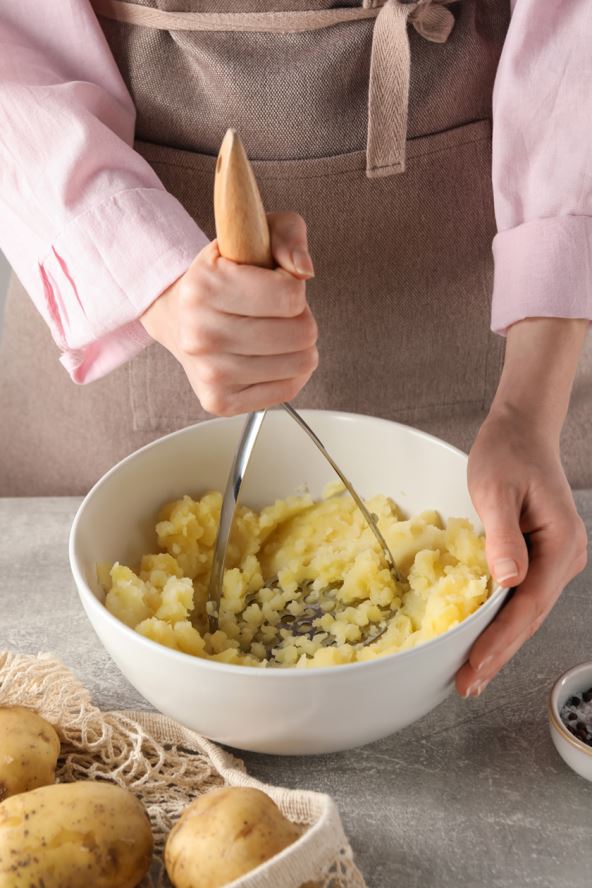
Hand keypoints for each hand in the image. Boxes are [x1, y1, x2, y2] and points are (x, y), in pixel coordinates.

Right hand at [140, 212, 316, 415]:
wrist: (179, 317)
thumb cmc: (225, 274)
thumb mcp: (252, 233)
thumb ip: (288, 236)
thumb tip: (303, 271)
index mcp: (205, 287)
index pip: (291, 296)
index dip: (292, 286)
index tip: (271, 283)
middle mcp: (201, 334)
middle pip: (302, 333)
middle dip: (298, 317)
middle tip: (272, 311)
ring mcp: (209, 374)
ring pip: (301, 363)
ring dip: (295, 345)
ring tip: (268, 331)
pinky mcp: (220, 401)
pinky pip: (288, 389)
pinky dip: (288, 371)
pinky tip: (267, 356)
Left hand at [456, 405, 587, 696]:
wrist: (521, 431)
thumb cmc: (507, 453)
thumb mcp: (497, 489)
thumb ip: (502, 535)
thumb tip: (508, 582)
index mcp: (561, 543)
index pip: (528, 604)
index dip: (500, 640)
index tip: (474, 668)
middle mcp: (565, 558)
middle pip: (529, 616)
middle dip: (497, 652)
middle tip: (466, 685)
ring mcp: (556, 560)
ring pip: (526, 611)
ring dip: (498, 642)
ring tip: (471, 675)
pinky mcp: (541, 558)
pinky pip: (521, 597)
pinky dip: (500, 620)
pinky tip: (482, 639)